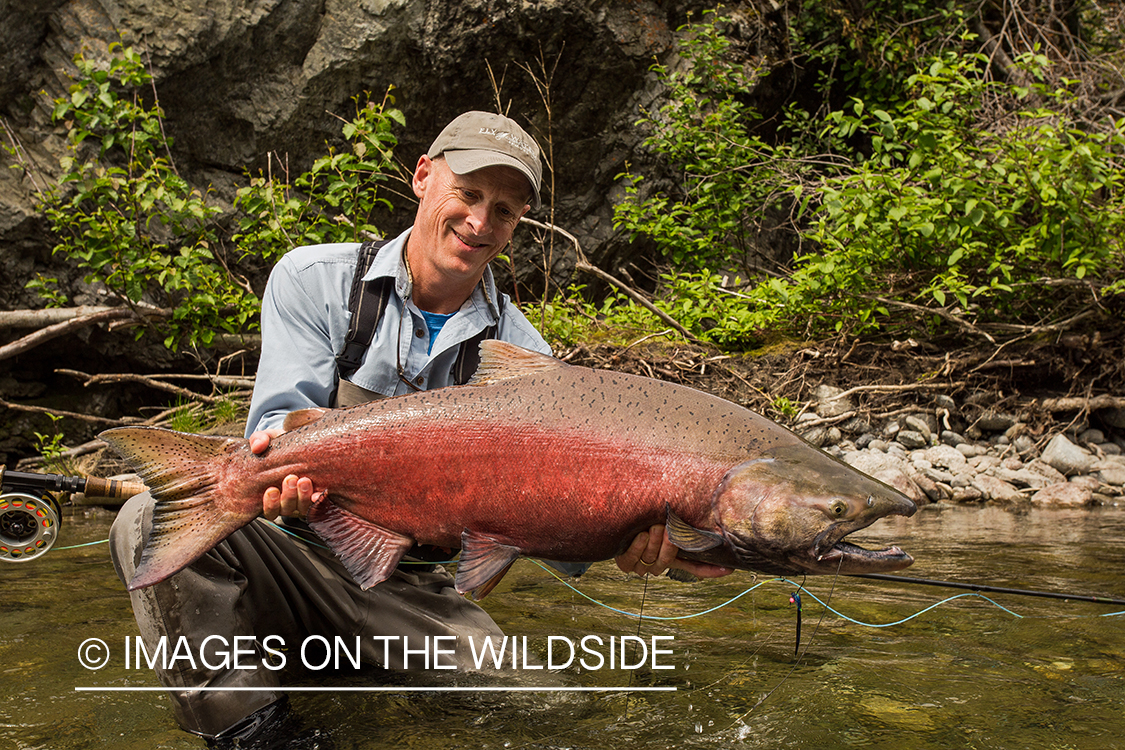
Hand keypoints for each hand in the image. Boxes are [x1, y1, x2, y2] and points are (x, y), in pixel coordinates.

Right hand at [250, 429, 317, 520]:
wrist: (306, 442)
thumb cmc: (283, 445)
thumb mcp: (269, 438)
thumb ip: (259, 439)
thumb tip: (257, 447)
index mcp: (272, 492)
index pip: (269, 509)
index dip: (270, 504)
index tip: (271, 490)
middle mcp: (288, 500)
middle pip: (286, 509)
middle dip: (289, 496)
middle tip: (290, 479)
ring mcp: (305, 499)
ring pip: (303, 508)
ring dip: (303, 496)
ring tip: (304, 480)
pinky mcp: (320, 495)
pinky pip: (321, 504)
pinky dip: (319, 500)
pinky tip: (320, 492)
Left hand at [614, 524, 733, 578]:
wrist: (614, 518)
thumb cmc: (642, 512)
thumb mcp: (663, 515)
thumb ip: (679, 516)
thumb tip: (702, 501)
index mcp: (671, 554)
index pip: (694, 566)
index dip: (710, 570)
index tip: (728, 570)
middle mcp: (658, 562)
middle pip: (670, 560)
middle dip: (669, 544)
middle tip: (667, 527)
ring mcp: (642, 564)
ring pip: (651, 560)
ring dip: (652, 542)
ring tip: (651, 526)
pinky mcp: (625, 564)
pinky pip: (633, 558)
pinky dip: (636, 547)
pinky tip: (638, 535)